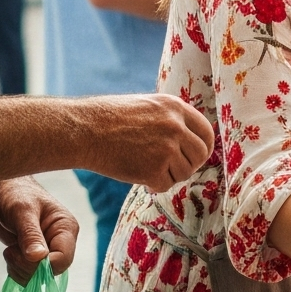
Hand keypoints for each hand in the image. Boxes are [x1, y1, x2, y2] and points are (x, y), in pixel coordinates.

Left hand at [0, 177, 79, 282]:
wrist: (1, 192)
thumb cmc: (14, 193)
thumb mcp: (22, 211)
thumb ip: (30, 234)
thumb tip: (39, 258)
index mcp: (66, 228)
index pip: (63, 259)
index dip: (42, 265)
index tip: (20, 254)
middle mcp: (61, 241)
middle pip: (52, 271)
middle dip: (28, 267)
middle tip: (11, 251)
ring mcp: (48, 250)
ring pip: (40, 277)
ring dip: (20, 269)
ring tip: (10, 251)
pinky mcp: (35, 256)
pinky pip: (29, 275)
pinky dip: (16, 270)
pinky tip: (11, 254)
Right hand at [85, 94, 214, 191]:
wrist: (84, 130)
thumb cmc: (109, 118)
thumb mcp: (147, 105)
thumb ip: (170, 118)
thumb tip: (189, 137)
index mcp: (175, 107)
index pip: (206, 132)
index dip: (203, 147)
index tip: (196, 156)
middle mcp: (175, 126)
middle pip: (200, 155)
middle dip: (189, 165)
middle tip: (172, 169)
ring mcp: (166, 148)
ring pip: (184, 172)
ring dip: (170, 176)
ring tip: (150, 170)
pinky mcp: (153, 169)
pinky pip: (165, 185)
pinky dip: (154, 186)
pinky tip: (142, 179)